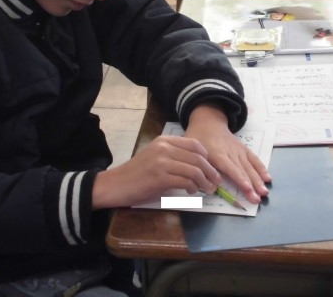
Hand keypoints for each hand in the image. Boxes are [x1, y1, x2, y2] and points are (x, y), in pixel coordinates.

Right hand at [92, 135, 221, 208]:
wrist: (117, 184)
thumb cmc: (137, 173)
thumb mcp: (156, 156)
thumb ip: (174, 155)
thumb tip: (199, 165)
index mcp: (164, 140)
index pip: (194, 144)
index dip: (207, 157)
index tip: (211, 167)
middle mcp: (164, 148)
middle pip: (198, 158)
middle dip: (211, 171)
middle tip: (216, 181)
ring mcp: (162, 162)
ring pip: (194, 170)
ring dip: (205, 181)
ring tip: (207, 189)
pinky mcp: (161, 178)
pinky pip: (186, 181)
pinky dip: (193, 188)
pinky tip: (192, 191)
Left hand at [184, 103, 270, 203]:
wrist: (208, 122)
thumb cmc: (198, 138)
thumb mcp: (192, 151)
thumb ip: (198, 168)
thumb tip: (205, 186)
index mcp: (216, 153)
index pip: (229, 167)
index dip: (238, 178)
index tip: (247, 188)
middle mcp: (230, 152)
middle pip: (242, 170)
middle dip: (251, 185)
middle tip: (257, 199)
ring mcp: (238, 150)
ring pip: (250, 166)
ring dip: (258, 180)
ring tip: (264, 192)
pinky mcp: (243, 148)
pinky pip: (254, 159)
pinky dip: (261, 168)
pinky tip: (267, 178)